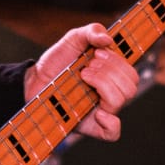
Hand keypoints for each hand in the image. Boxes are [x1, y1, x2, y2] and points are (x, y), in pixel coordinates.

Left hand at [24, 23, 141, 141]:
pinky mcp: (90, 127)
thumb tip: (108, 40)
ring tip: (83, 76)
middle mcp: (110, 94)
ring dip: (103, 85)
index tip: (98, 52)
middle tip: (86, 67)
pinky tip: (97, 111)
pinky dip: (110, 122)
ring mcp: (101, 110)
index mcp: (112, 75)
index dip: (118, 62)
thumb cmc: (56, 62)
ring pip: (120, 102)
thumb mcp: (73, 39)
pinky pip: (112, 133)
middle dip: (108, 72)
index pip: (131, 73)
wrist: (33, 80)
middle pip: (130, 88)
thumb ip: (92, 31)